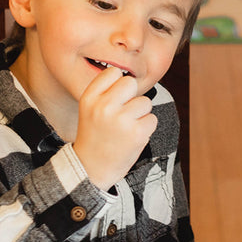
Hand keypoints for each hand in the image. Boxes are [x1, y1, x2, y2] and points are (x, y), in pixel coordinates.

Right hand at [73, 65, 156, 189]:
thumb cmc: (95, 136)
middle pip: (131, 83)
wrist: (91, 168)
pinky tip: (132, 137)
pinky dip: (146, 128)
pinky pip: (152, 119)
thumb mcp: (89, 109)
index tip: (115, 98)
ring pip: (145, 102)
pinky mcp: (137, 133)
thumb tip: (132, 77)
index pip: (113, 72)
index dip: (118, 84)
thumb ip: (106, 92)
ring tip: (126, 128)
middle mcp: (104, 106)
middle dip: (132, 96)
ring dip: (141, 114)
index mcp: (89, 98)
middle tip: (123, 113)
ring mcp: (121, 119)